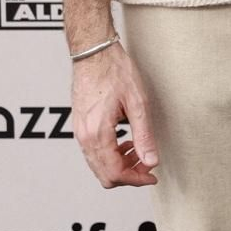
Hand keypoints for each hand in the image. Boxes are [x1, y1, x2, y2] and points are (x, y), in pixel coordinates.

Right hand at [70, 42, 159, 187]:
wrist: (93, 51)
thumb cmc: (114, 70)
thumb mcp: (137, 103)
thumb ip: (144, 136)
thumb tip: (151, 161)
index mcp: (97, 133)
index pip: (115, 173)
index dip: (136, 179)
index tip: (151, 175)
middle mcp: (84, 136)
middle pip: (104, 175)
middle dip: (128, 175)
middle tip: (147, 164)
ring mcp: (79, 131)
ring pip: (98, 166)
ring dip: (120, 165)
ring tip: (138, 151)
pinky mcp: (80, 126)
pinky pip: (93, 153)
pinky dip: (110, 155)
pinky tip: (125, 142)